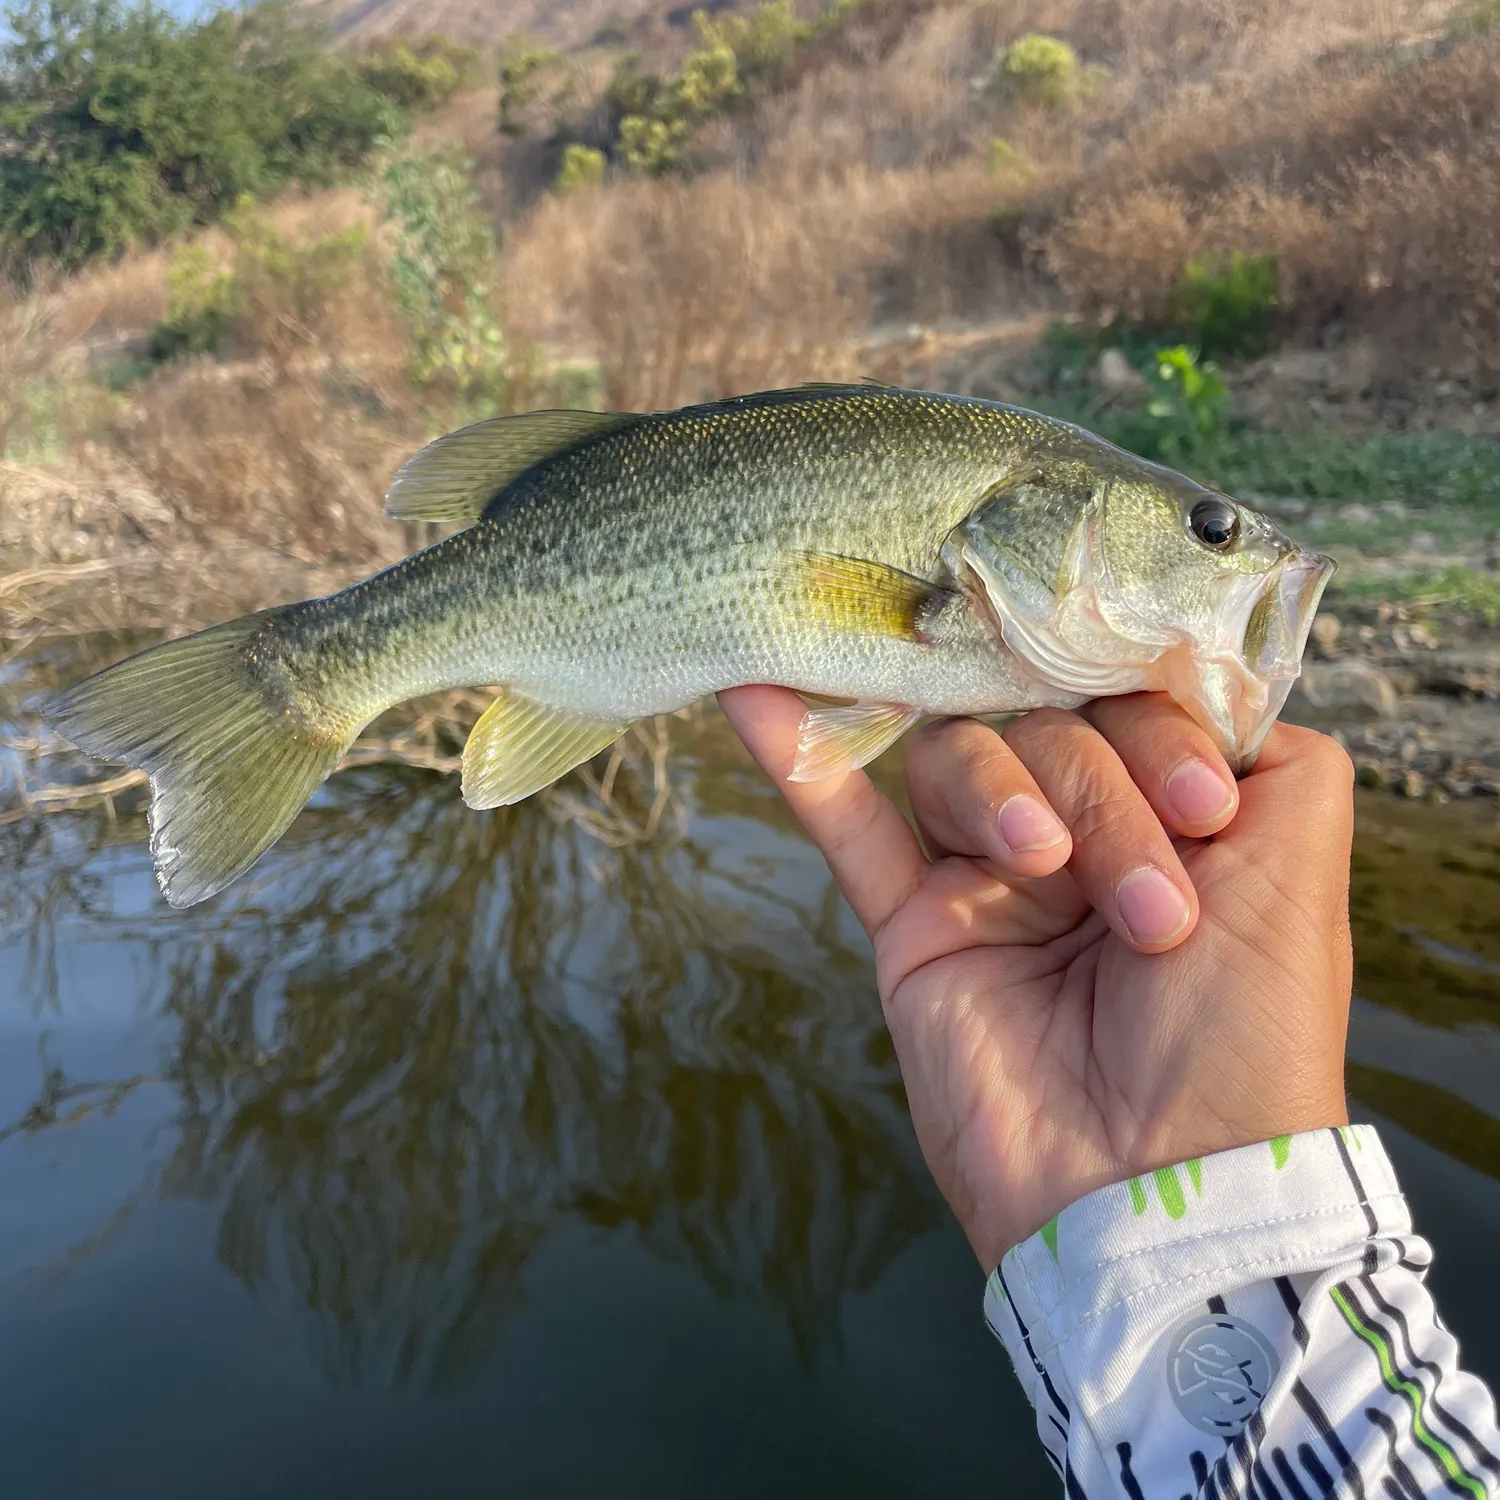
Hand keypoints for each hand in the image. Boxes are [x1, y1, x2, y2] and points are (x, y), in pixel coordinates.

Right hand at [719, 688, 1354, 1268]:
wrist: (1157, 1188)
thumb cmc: (1246, 1033)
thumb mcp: (1300, 871)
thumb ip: (1272, 758)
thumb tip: (1200, 678)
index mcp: (1168, 814)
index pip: (1134, 701)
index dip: (1159, 733)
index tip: (1204, 812)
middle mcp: (1078, 829)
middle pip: (1048, 723)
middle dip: (1099, 792)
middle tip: (1148, 907)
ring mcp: (985, 875)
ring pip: (959, 758)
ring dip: (999, 790)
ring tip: (1040, 869)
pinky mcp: (912, 925)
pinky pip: (847, 824)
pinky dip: (802, 757)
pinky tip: (756, 692)